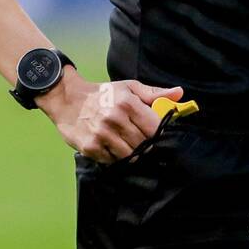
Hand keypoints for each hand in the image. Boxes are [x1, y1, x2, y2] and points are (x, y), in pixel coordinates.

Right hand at [38, 66, 183, 163]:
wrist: (68, 99)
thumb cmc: (103, 94)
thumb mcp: (129, 88)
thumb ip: (154, 93)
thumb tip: (180, 93)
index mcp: (127, 103)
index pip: (154, 128)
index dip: (160, 134)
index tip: (159, 136)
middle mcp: (115, 119)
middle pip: (143, 144)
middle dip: (147, 146)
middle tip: (146, 144)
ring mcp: (102, 134)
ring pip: (129, 155)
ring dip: (133, 154)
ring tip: (130, 147)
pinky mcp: (90, 147)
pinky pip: (112, 161)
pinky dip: (116, 158)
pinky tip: (114, 149)